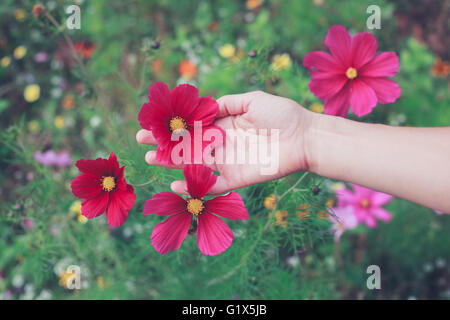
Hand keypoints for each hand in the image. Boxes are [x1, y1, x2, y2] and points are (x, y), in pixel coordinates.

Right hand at [136, 91, 315, 194]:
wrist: (304, 137)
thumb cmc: (282, 114)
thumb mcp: (252, 100)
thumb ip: (228, 103)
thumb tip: (206, 104)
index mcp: (224, 124)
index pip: (192, 126)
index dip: (173, 125)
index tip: (152, 123)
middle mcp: (222, 143)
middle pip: (188, 145)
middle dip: (165, 144)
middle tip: (141, 142)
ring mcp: (228, 162)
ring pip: (194, 165)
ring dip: (172, 164)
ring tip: (150, 159)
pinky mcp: (237, 178)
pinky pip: (213, 185)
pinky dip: (195, 186)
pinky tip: (176, 184)